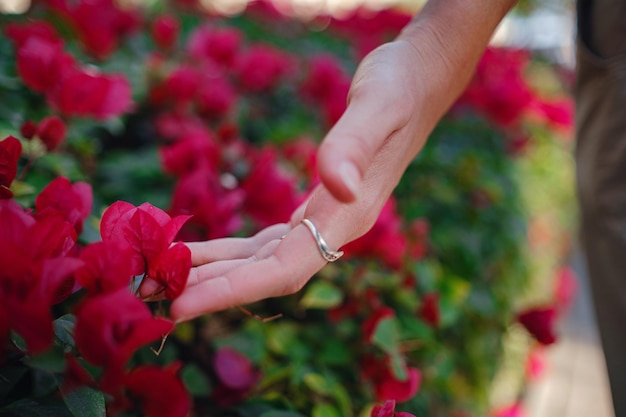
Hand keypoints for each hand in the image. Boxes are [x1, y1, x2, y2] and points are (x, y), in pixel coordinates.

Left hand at [162, 40, 438, 320]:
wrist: (418, 82)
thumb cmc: (401, 87)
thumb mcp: (380, 105)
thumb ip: (356, 144)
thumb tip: (336, 185)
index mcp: (350, 213)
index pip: (285, 268)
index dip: (234, 289)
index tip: (181, 305)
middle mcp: (337, 226)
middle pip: (267, 273)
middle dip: (213, 289)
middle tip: (152, 298)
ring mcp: (326, 218)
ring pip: (263, 260)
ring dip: (216, 272)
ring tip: (164, 280)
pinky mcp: (316, 206)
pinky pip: (268, 239)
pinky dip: (232, 250)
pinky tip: (203, 252)